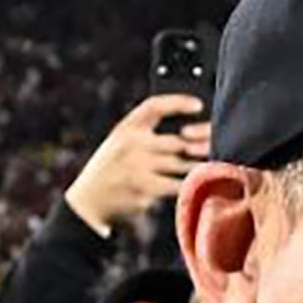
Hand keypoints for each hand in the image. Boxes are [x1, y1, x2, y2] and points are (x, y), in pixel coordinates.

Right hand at [63, 93, 209, 234]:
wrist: (88, 201)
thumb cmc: (113, 168)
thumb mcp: (121, 142)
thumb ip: (148, 134)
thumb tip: (193, 136)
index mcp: (126, 128)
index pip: (154, 106)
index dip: (179, 102)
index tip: (199, 105)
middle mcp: (131, 144)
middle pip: (178, 141)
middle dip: (199, 146)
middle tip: (213, 147)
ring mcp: (137, 166)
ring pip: (181, 165)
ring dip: (197, 169)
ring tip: (207, 168)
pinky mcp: (144, 188)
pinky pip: (177, 185)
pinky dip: (188, 187)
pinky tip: (194, 187)